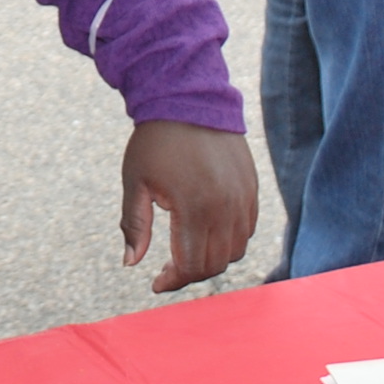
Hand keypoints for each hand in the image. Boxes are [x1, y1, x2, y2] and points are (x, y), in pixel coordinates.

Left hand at [119, 121, 258, 291]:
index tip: (156, 283)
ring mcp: (243, 197)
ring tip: (188, 251)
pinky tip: (207, 232)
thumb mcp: (135, 182)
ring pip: (236, 250)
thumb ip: (134, 225)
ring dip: (212, 259)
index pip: (192, 265)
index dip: (173, 280)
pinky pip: (247, 229)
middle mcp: (225, 206)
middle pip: (216, 264)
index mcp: (194, 206)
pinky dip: (230, 240)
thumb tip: (130, 263)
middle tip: (169, 269)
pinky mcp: (252, 188)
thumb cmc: (155, 141)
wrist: (188, 100)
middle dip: (191, 273)